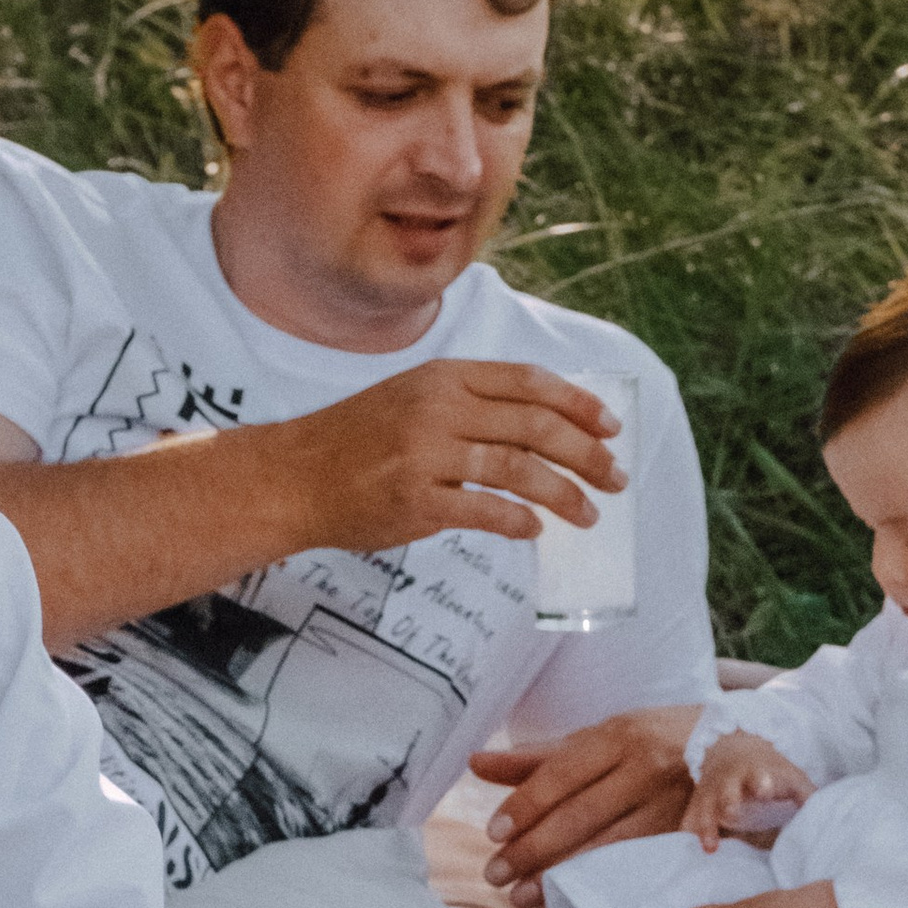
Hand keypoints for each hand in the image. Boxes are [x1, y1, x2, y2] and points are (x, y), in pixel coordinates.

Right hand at [272, 360, 619, 556]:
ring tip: (588, 514)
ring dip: (564, 494)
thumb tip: (541, 426)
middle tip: (615, 477)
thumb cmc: (356, 440)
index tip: (611, 427)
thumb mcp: (412, 397)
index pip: (528, 382)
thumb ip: (470, 404)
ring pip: (519, 469)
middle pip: (535, 425)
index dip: (578, 404)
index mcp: (443, 376)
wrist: (292, 476)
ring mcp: (426, 454)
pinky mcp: (416, 501)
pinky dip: (519, 522)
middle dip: (586, 453)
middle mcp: (439, 408)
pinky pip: (486, 511)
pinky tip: (534, 530)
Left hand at [467, 705, 701, 902]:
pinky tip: (569, 901)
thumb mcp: (593, 742)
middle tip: (496, 874)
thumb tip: (474, 762)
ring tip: (522, 896)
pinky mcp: (684, 834)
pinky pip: (633, 865)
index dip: (526, 805)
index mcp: (617, 736)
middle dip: (533, 849)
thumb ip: (534, 758)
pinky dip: (597, 886)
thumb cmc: (642, 744)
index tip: (494, 833)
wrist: (724, 748)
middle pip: (581, 814)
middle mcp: (646, 767)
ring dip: (561, 876)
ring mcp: (669, 804)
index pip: (561, 773)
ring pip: (608, 846)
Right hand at [682, 732, 815, 849]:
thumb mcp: (790, 776)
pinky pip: (689, 818)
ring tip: (710, 848)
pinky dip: (687, 832)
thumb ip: (807, 795)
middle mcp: (730, 782)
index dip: (761, 782)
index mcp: (755, 773)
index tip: (764, 789)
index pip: (759, 777)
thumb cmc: (768, 770)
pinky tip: (685, 849)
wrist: (732, 748)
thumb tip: (829, 815)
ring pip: (705, 809)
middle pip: (727, 792)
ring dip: (706, 827)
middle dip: (729, 802)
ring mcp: (712, 792)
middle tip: (732, 814)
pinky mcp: (699, 802)